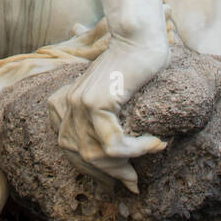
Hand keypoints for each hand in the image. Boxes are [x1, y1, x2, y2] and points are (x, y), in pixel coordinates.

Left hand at [47, 48, 166, 192]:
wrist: (138, 37)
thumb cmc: (131, 63)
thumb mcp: (111, 93)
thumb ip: (104, 116)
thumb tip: (115, 153)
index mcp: (64, 102)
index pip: (68, 149)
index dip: (91, 168)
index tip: (117, 179)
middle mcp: (68, 104)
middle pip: (79, 155)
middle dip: (107, 174)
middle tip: (133, 183)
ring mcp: (80, 103)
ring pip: (95, 155)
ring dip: (123, 165)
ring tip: (148, 157)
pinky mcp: (97, 102)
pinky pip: (113, 144)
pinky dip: (135, 150)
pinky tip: (155, 143)